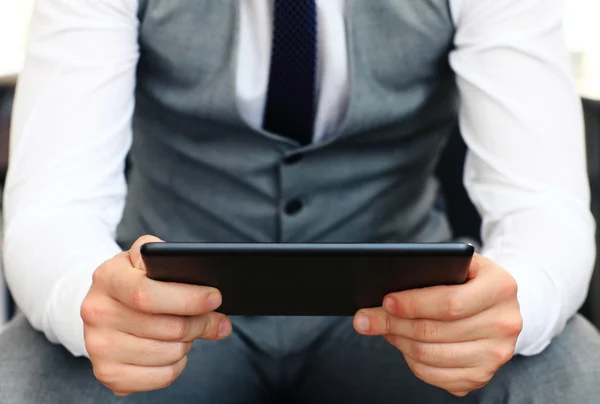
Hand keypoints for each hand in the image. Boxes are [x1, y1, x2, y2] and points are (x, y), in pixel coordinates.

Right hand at [81, 235, 231, 395]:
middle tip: (209, 316)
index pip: (146, 294)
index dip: (187, 299)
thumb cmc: (136, 278)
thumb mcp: (150, 260)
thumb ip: (180, 269)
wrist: (104, 304)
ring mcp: (98, 346)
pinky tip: (170, 348)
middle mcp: (97, 312)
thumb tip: (215, 309)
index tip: (214, 298)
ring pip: (169, 353)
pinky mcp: (108, 373)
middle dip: (199, 322)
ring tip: (182, 330)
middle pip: (167, 327)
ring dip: (187, 343)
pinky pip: (162, 376)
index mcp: (107, 277)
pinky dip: (177, 365)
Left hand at [353, 254, 522, 396]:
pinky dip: (412, 362)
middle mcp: (505, 323)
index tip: (386, 301)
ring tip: (384, 328)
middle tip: (367, 318)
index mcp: (501, 287)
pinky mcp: (483, 375)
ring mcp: (496, 354)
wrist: (499, 302)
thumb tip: (385, 298)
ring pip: (432, 355)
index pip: (449, 303)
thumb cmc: (469, 278)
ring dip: (399, 342)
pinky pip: (437, 376)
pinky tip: (402, 346)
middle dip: (394, 324)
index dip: (413, 304)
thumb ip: (429, 270)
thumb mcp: (458, 263)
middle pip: (435, 332)